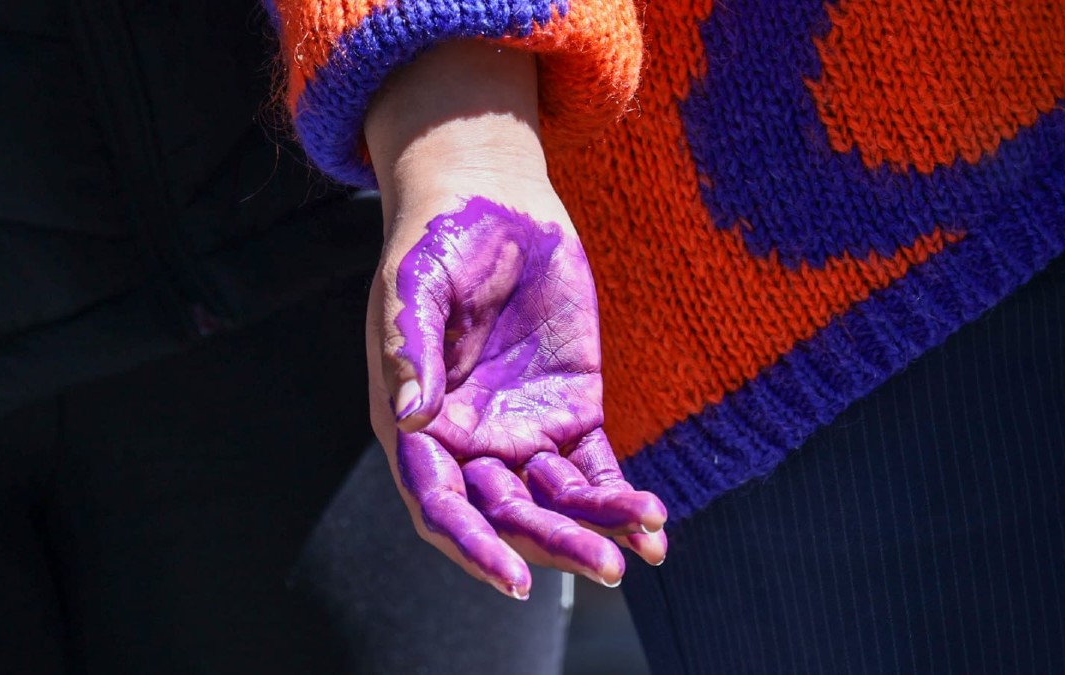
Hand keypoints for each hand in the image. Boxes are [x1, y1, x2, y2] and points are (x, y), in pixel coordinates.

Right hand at [363, 41, 666, 599]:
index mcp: (415, 425)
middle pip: (509, 514)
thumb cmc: (436, 239)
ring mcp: (521, 430)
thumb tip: (410, 414)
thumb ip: (410, 350)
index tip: (513, 580)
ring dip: (596, 528)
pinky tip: (654, 527)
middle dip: (554, 544)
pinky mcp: (570, 410)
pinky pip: (595, 468)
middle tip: (606, 567)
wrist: (491, 198)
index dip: (473, 545)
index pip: (440, 503)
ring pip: (558, 501)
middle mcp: (467, 441)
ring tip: (645, 544)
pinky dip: (620, 498)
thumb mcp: (411, 288)